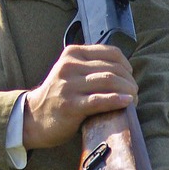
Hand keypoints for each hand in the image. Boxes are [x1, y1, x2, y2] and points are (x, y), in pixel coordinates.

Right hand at [22, 44, 137, 149]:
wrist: (34, 117)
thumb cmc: (59, 95)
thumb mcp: (70, 71)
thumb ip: (91, 66)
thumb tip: (125, 71)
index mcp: (72, 53)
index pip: (110, 52)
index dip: (127, 65)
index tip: (130, 77)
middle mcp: (69, 65)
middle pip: (112, 68)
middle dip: (129, 81)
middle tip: (135, 92)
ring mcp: (68, 85)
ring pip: (109, 81)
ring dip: (128, 91)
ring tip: (133, 99)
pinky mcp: (70, 105)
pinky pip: (100, 100)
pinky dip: (117, 100)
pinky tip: (127, 102)